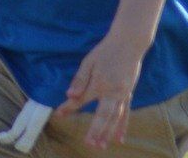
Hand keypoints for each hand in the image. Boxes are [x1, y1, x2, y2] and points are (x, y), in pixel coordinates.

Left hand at [53, 29, 144, 149]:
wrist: (128, 43)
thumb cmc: (106, 51)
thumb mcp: (89, 61)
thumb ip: (80, 79)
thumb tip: (69, 95)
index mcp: (99, 84)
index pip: (81, 100)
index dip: (69, 108)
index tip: (59, 115)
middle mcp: (111, 93)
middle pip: (102, 116)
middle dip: (95, 131)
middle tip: (89, 144)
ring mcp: (122, 95)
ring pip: (114, 118)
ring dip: (108, 133)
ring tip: (101, 145)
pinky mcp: (128, 94)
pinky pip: (125, 114)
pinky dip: (122, 127)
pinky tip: (120, 138)